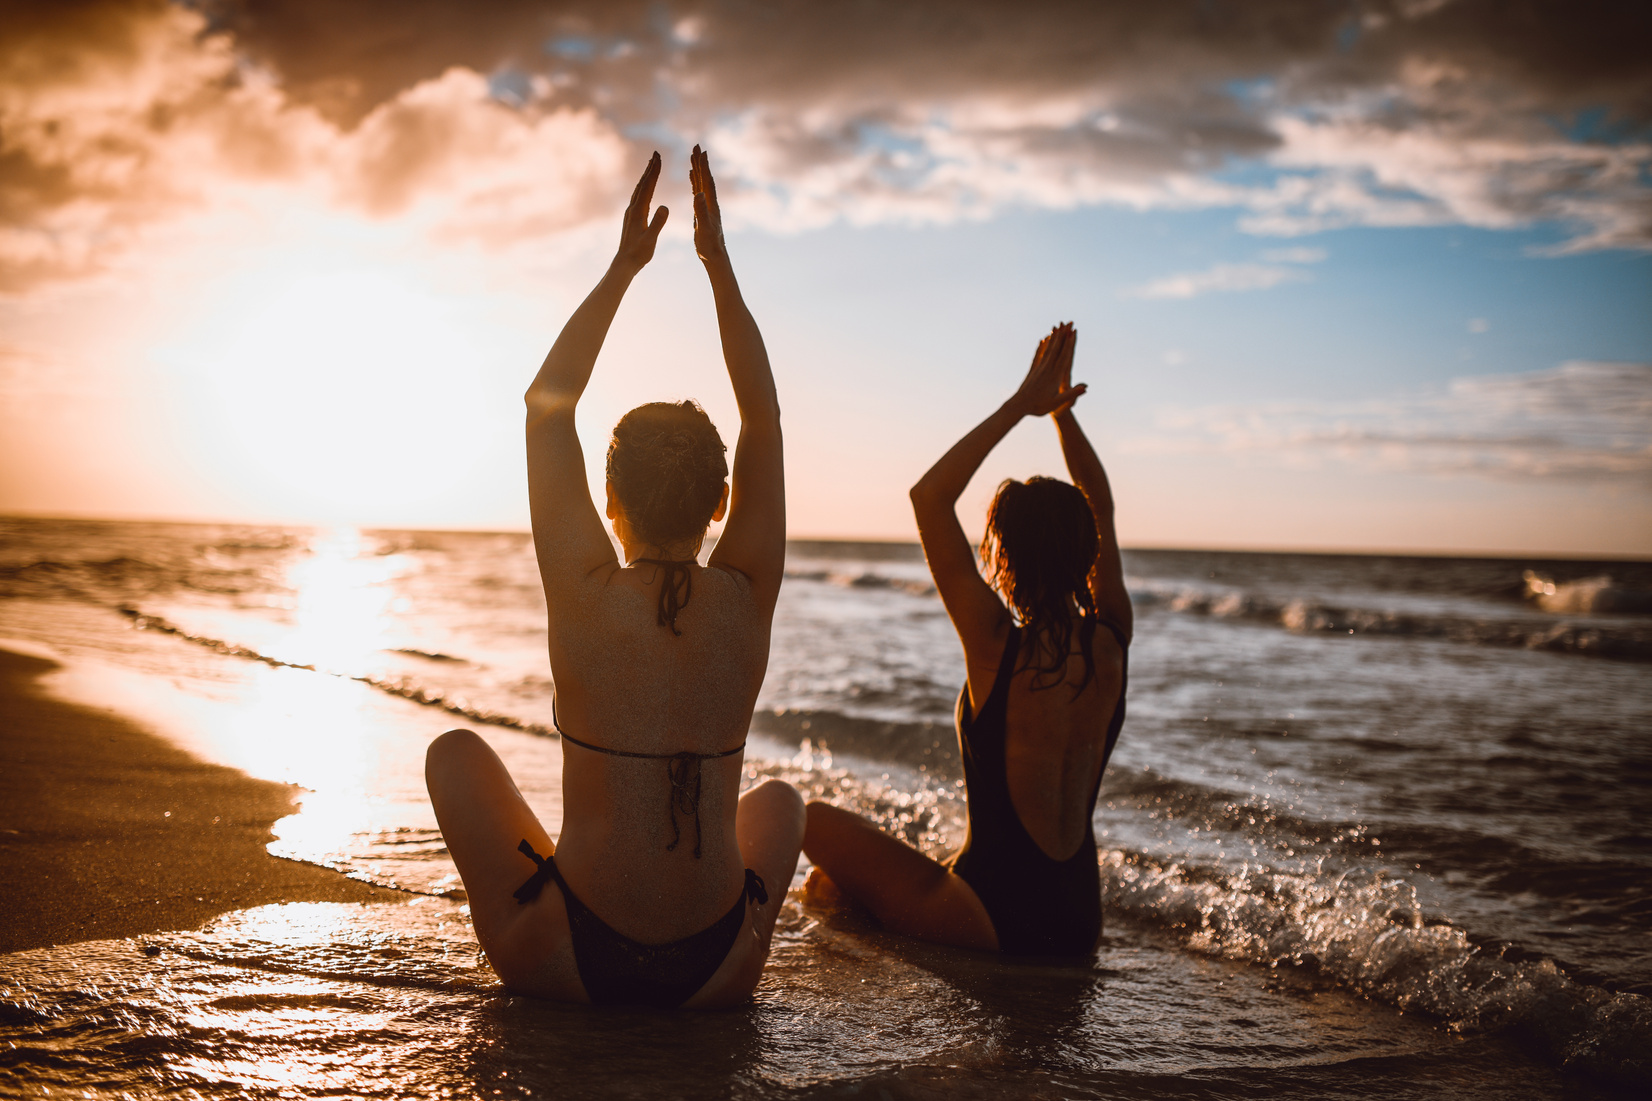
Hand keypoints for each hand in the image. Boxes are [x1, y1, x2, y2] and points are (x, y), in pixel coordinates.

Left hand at [614, 151, 667, 273]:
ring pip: (639, 189)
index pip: (648, 187)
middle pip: (642, 184)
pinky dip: (644, 187)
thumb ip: (658, 223)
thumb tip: (665, 206)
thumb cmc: (639, 253)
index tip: (659, 158)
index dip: (654, 172)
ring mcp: (631, 212)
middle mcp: (633, 208)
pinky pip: (638, 197)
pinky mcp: (632, 217)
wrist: (625, 263)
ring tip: (652, 165)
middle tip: (656, 154)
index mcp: (638, 211)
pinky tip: (646, 187)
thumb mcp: (651, 239)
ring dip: (646, 176)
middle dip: (650, 168)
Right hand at [689, 144, 726, 264]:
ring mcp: (706, 206)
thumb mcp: (703, 228)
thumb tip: (698, 194)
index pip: (706, 181)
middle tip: (697, 146)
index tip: (700, 151)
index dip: (703, 166)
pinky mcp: (702, 210)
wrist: (714, 255)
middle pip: (704, 178)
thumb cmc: (709, 244)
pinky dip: (694, 181)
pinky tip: (691, 176)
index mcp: (710, 205)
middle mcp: (710, 202)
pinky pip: (697, 191)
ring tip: (694, 156)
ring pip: (701, 183)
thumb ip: (701, 211)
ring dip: (697, 169)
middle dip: (700, 162)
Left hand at [1008, 322, 1085, 417]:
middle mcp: (1046, 369)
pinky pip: (1038, 355)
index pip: (1064, 357)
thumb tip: (1085, 388)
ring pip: (1048, 350)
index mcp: (1055, 376)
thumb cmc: (1038, 407)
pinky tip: (1043, 339)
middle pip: (1057, 349)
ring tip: (1058, 327)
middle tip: (1068, 323)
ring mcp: (1039, 368)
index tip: (1073, 332)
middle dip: (1063, 335)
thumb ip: (1071, 394)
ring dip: (1054, 337)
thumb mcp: (1057, 403)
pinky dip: (1042, 346)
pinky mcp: (1032, 370)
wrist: (1018, 406)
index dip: (1069, 344)